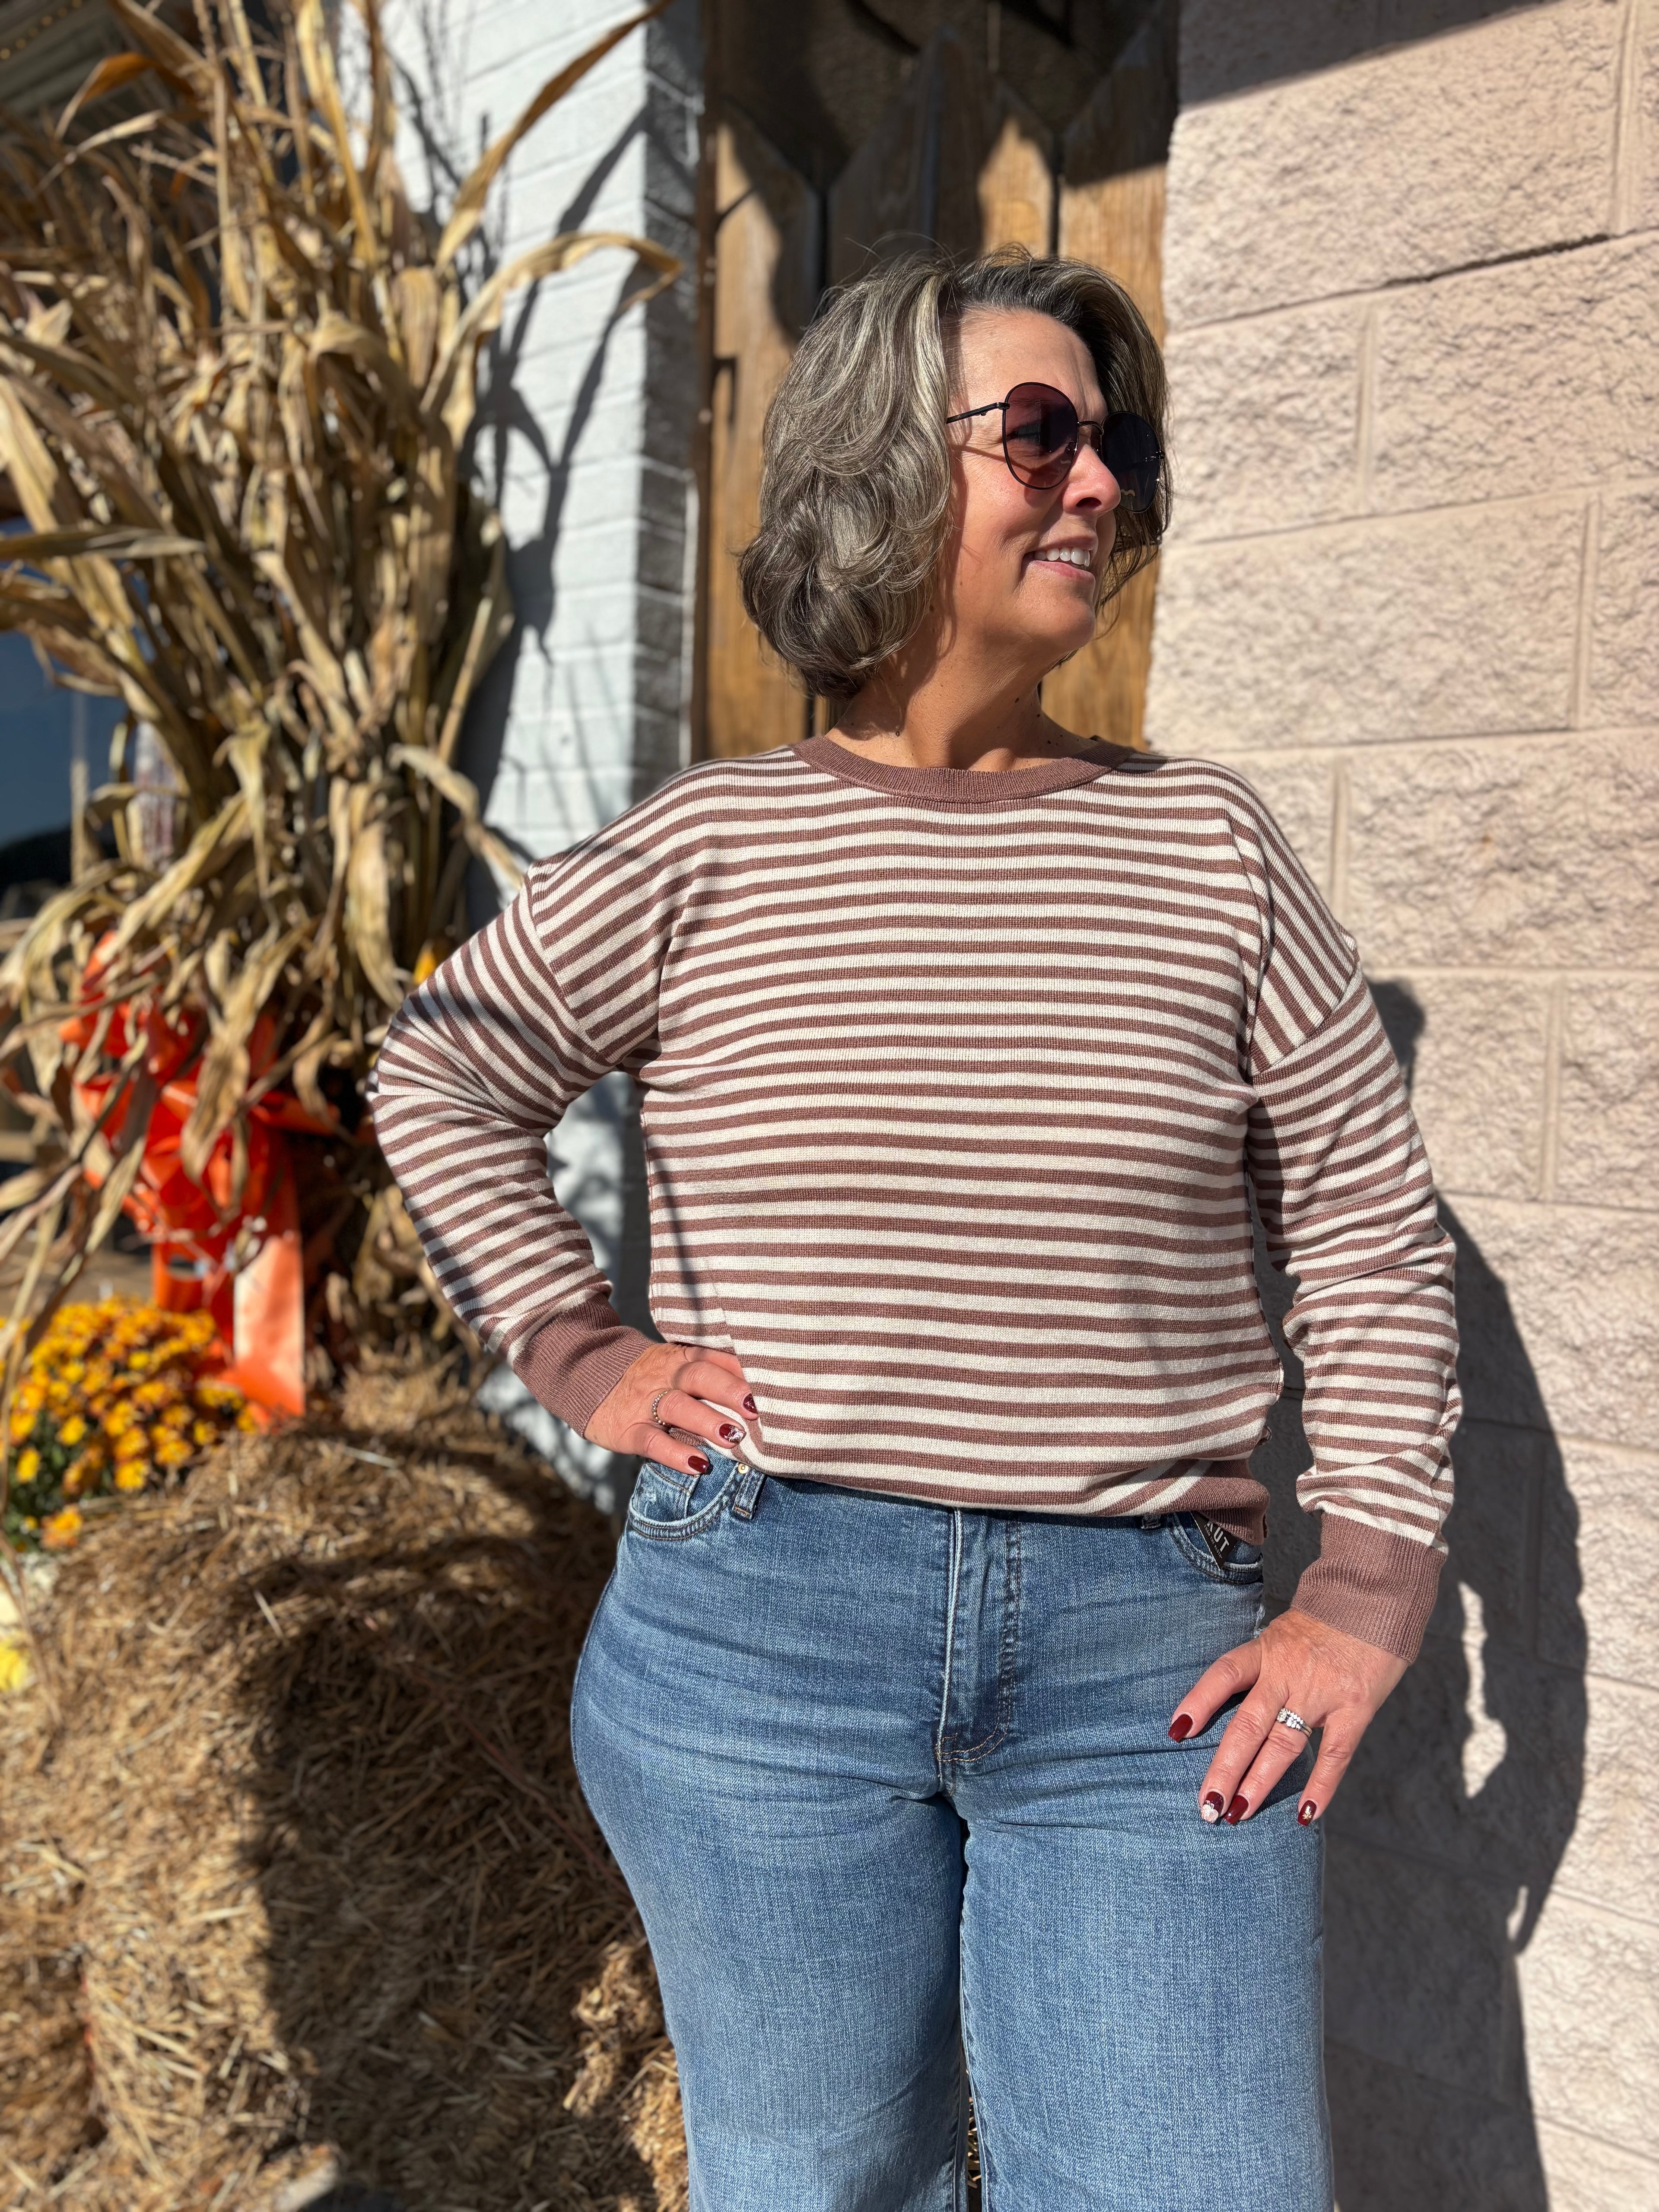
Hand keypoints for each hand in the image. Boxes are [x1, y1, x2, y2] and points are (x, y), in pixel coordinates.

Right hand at [585, 1342, 758, 1478]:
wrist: (587, 1378)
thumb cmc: (648, 1378)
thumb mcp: (674, 1366)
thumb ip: (709, 1374)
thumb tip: (760, 1393)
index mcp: (679, 1358)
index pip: (713, 1357)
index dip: (741, 1368)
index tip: (772, 1380)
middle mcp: (664, 1376)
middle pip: (698, 1377)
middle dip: (729, 1391)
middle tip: (757, 1409)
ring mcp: (645, 1403)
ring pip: (677, 1407)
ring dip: (707, 1421)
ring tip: (734, 1437)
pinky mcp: (628, 1430)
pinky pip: (652, 1441)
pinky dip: (676, 1454)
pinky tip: (698, 1464)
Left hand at [1169, 1607, 1406, 1826]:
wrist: (1380, 1595)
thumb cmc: (1329, 1617)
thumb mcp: (1286, 1630)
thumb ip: (1265, 1662)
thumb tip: (1236, 1694)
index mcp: (1267, 1649)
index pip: (1224, 1675)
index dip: (1199, 1702)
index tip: (1176, 1733)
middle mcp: (1289, 1672)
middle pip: (1248, 1725)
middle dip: (1225, 1768)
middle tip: (1206, 1805)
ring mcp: (1323, 1693)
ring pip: (1283, 1745)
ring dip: (1259, 1783)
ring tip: (1237, 1814)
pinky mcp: (1356, 1708)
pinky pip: (1335, 1754)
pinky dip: (1321, 1787)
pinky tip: (1306, 1815)